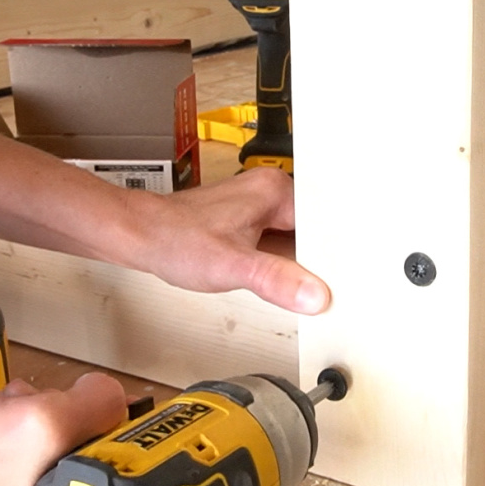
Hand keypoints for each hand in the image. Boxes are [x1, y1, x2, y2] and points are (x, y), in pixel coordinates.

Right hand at [0, 373, 126, 485]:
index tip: (94, 417)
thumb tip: (115, 397)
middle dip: (69, 426)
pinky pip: (32, 465)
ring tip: (6, 417)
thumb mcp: (39, 424)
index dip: (117, 442)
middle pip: (99, 469)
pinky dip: (18, 436)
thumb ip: (96, 406)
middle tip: (35, 416)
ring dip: (40, 423)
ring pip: (63, 459)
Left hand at [129, 168, 330, 313]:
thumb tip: (316, 295)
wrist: (140, 236)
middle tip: (328, 292)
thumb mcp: (231, 265)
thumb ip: (275, 280)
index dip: (335, 256)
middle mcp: (270, 192)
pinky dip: (281, 264)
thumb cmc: (175, 240)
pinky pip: (278, 243)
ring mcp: (259, 206)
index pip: (325, 224)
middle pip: (315, 232)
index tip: (344, 283)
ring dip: (300, 264)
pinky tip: (281, 282)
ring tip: (306, 289)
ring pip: (298, 240)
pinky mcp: (249, 221)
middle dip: (319, 262)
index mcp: (275, 190)